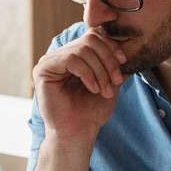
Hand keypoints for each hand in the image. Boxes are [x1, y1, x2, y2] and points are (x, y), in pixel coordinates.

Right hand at [32, 27, 126, 141]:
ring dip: (100, 70)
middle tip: (116, 81)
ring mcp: (50, 61)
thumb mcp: (110, 83)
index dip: (111, 46)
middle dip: (108, 60)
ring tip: (104, 90)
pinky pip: (71, 59)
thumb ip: (115, 65)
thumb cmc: (91, 112)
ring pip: (82, 49)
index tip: (124, 63)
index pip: (94, 36)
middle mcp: (60, 55)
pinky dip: (87, 73)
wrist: (77, 134)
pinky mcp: (43, 69)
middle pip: (90, 40)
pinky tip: (93, 88)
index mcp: (74, 56)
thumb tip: (127, 49)